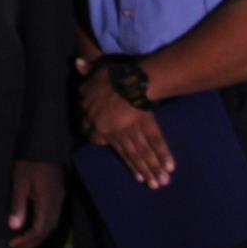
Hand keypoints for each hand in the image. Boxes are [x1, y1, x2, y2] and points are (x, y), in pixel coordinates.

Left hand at [7, 160, 62, 247]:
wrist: (46, 144)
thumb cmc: (30, 162)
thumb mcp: (20, 182)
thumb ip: (18, 205)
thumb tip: (14, 228)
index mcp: (48, 202)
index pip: (40, 229)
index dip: (27, 240)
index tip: (13, 245)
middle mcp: (57, 203)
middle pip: (47, 230)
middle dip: (32, 243)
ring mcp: (59, 199)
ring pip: (51, 225)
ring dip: (38, 237)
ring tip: (23, 245)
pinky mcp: (58, 194)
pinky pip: (52, 217)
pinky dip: (42, 227)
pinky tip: (33, 228)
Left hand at [77, 57, 173, 187]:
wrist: (128, 83)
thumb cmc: (111, 77)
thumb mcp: (95, 72)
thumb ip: (88, 71)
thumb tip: (77, 62)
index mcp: (97, 124)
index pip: (97, 138)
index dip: (104, 143)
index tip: (110, 149)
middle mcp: (114, 133)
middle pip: (128, 153)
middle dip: (140, 168)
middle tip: (150, 185)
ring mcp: (132, 132)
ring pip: (142, 153)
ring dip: (152, 168)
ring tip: (160, 183)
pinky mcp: (148, 127)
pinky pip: (156, 143)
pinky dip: (162, 154)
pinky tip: (169, 168)